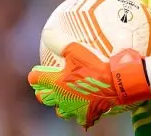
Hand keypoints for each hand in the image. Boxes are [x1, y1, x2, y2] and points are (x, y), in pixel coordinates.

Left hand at [28, 32, 150, 128]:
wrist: (115, 84)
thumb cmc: (95, 66)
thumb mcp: (76, 50)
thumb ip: (59, 43)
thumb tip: (47, 33)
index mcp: (56, 83)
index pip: (37, 79)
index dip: (35, 76)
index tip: (35, 73)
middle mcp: (62, 98)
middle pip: (44, 98)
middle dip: (43, 93)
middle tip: (45, 87)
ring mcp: (74, 109)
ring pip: (60, 111)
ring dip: (60, 104)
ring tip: (63, 99)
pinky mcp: (86, 115)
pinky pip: (79, 117)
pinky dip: (79, 113)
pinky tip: (84, 108)